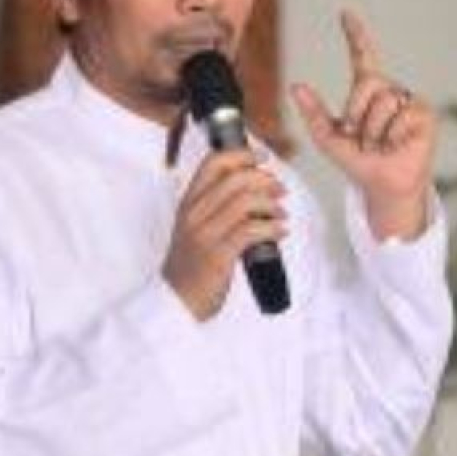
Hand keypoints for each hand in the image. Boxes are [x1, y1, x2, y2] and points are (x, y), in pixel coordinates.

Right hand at [162, 149, 288, 320]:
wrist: (175, 300)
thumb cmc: (192, 264)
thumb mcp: (195, 227)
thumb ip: (216, 206)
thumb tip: (254, 189)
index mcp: (188, 202)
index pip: (213, 163)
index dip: (242, 154)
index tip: (262, 158)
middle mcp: (194, 213)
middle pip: (236, 179)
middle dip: (265, 180)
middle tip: (280, 190)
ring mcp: (205, 234)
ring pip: (245, 202)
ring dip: (272, 205)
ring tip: (281, 215)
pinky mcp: (218, 255)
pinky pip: (251, 230)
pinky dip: (272, 228)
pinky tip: (280, 232)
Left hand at [289, 9, 437, 239]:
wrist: (383, 187)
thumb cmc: (359, 164)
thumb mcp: (328, 139)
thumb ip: (313, 113)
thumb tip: (295, 86)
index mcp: (368, 93)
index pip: (362, 57)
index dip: (355, 35)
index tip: (345, 14)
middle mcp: (390, 91)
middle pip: (367, 83)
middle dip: (357, 113)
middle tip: (362, 138)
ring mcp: (408, 102)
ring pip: (383, 100)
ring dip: (373, 129)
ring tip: (380, 145)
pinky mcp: (424, 114)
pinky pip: (400, 114)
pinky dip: (391, 134)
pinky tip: (397, 146)